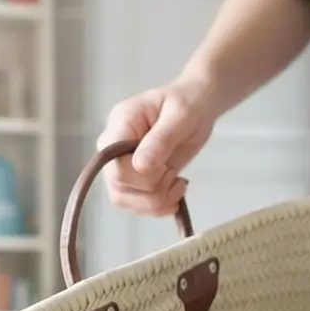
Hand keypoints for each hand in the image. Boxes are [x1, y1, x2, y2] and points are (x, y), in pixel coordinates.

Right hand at [97, 78, 218, 216]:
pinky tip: (175, 192)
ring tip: (178, 185)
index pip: (114, 162)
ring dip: (156, 202)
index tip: (167, 167)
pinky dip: (159, 206)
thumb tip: (140, 165)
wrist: (196, 107)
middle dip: (153, 190)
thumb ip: (161, 139)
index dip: (140, 175)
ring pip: (123, 199)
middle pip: (118, 185)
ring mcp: (121, 164)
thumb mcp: (181, 115)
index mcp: (121, 124)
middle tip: (175, 175)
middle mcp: (113, 146)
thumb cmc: (188, 104)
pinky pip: (135, 204)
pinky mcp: (133, 179)